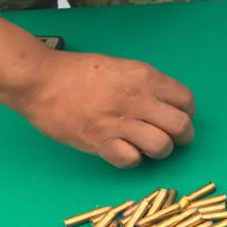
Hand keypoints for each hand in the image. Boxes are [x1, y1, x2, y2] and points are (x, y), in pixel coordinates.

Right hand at [2, 50, 194, 166]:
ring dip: (160, 150)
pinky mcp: (100, 142)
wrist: (40, 80)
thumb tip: (165, 102)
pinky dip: (132, 159)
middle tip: (173, 138)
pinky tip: (125, 152)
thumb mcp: (121, 67)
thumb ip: (146, 84)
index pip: (186, 100)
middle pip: (181, 126)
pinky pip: (131, 160)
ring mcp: (119, 122)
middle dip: (182, 136)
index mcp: (145, 77)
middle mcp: (138, 100)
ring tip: (150, 147)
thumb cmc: (78, 71)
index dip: (186, 112)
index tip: (176, 116)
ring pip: (162, 146)